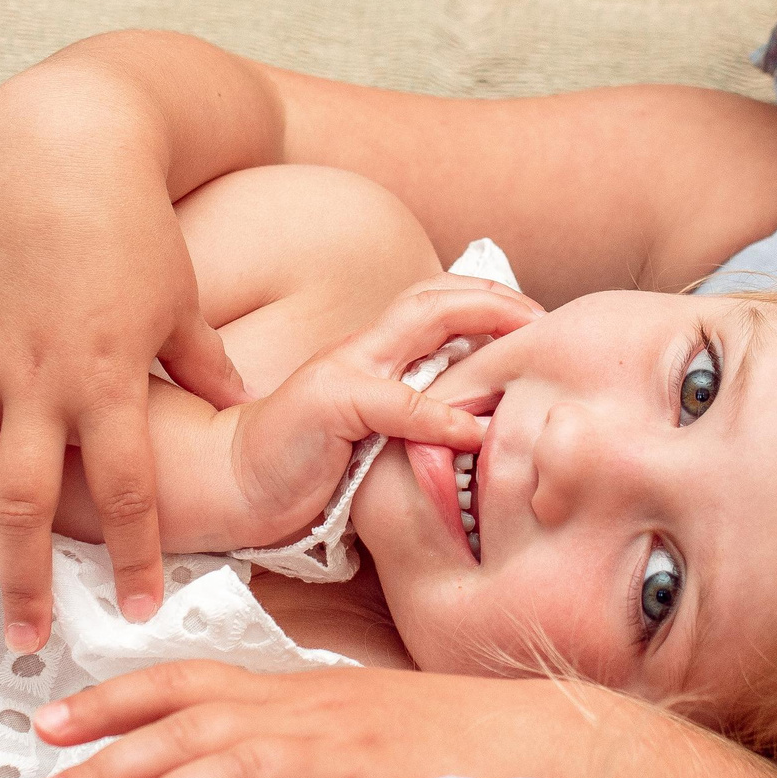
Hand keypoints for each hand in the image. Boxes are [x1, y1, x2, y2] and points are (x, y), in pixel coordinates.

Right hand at [0, 95, 245, 652]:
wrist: (62, 142)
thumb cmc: (133, 222)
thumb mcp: (181, 299)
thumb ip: (202, 364)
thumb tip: (238, 407)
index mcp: (107, 375)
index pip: (128, 489)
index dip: (135, 555)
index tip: (137, 610)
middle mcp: (35, 374)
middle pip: (26, 500)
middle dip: (28, 577)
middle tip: (26, 638)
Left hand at [22, 661, 591, 777]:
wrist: (553, 742)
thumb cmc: (446, 741)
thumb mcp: (349, 722)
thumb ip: (279, 736)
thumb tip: (200, 760)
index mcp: (298, 694)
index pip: (188, 682)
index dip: (112, 702)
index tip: (48, 724)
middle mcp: (314, 716)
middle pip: (193, 728)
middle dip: (109, 762)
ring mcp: (354, 757)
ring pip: (245, 768)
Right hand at [223, 278, 538, 548]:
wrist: (231, 482)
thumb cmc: (303, 466)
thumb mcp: (369, 436)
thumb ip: (410, 418)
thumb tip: (473, 425)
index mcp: (372, 354)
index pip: (435, 301)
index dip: (487, 300)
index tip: (535, 324)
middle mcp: (361, 350)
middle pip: (435, 295)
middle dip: (496, 297)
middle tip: (545, 320)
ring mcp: (344, 371)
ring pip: (420, 322)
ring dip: (482, 322)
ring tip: (527, 338)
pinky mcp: (330, 405)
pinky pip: (396, 403)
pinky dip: (440, 415)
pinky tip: (476, 429)